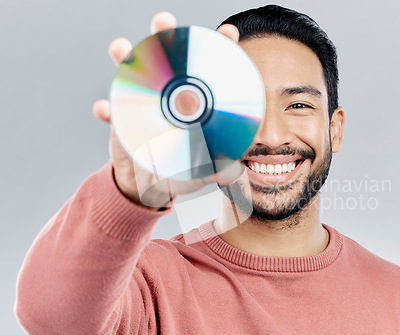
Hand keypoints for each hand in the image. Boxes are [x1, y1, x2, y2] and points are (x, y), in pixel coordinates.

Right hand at [93, 12, 241, 209]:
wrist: (149, 187)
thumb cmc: (182, 172)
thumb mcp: (203, 171)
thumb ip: (221, 170)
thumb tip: (234, 171)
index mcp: (195, 102)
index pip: (209, 70)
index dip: (219, 48)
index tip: (227, 33)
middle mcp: (169, 96)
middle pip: (169, 59)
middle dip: (165, 35)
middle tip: (163, 22)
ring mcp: (144, 106)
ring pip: (134, 74)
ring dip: (125, 57)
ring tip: (121, 48)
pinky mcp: (121, 122)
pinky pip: (112, 113)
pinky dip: (107, 109)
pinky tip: (104, 109)